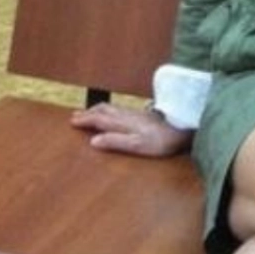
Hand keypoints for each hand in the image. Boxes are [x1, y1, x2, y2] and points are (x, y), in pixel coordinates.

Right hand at [71, 102, 192, 156]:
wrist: (183, 128)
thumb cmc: (160, 141)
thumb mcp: (137, 145)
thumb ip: (116, 142)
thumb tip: (93, 141)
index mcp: (123, 123)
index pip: (100, 120)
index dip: (86, 120)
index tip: (72, 121)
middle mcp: (127, 115)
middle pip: (104, 110)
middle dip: (89, 112)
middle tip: (75, 115)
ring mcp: (135, 113)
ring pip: (112, 108)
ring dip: (98, 109)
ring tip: (90, 112)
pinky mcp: (143, 115)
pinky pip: (120, 109)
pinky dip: (110, 110)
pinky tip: (114, 113)